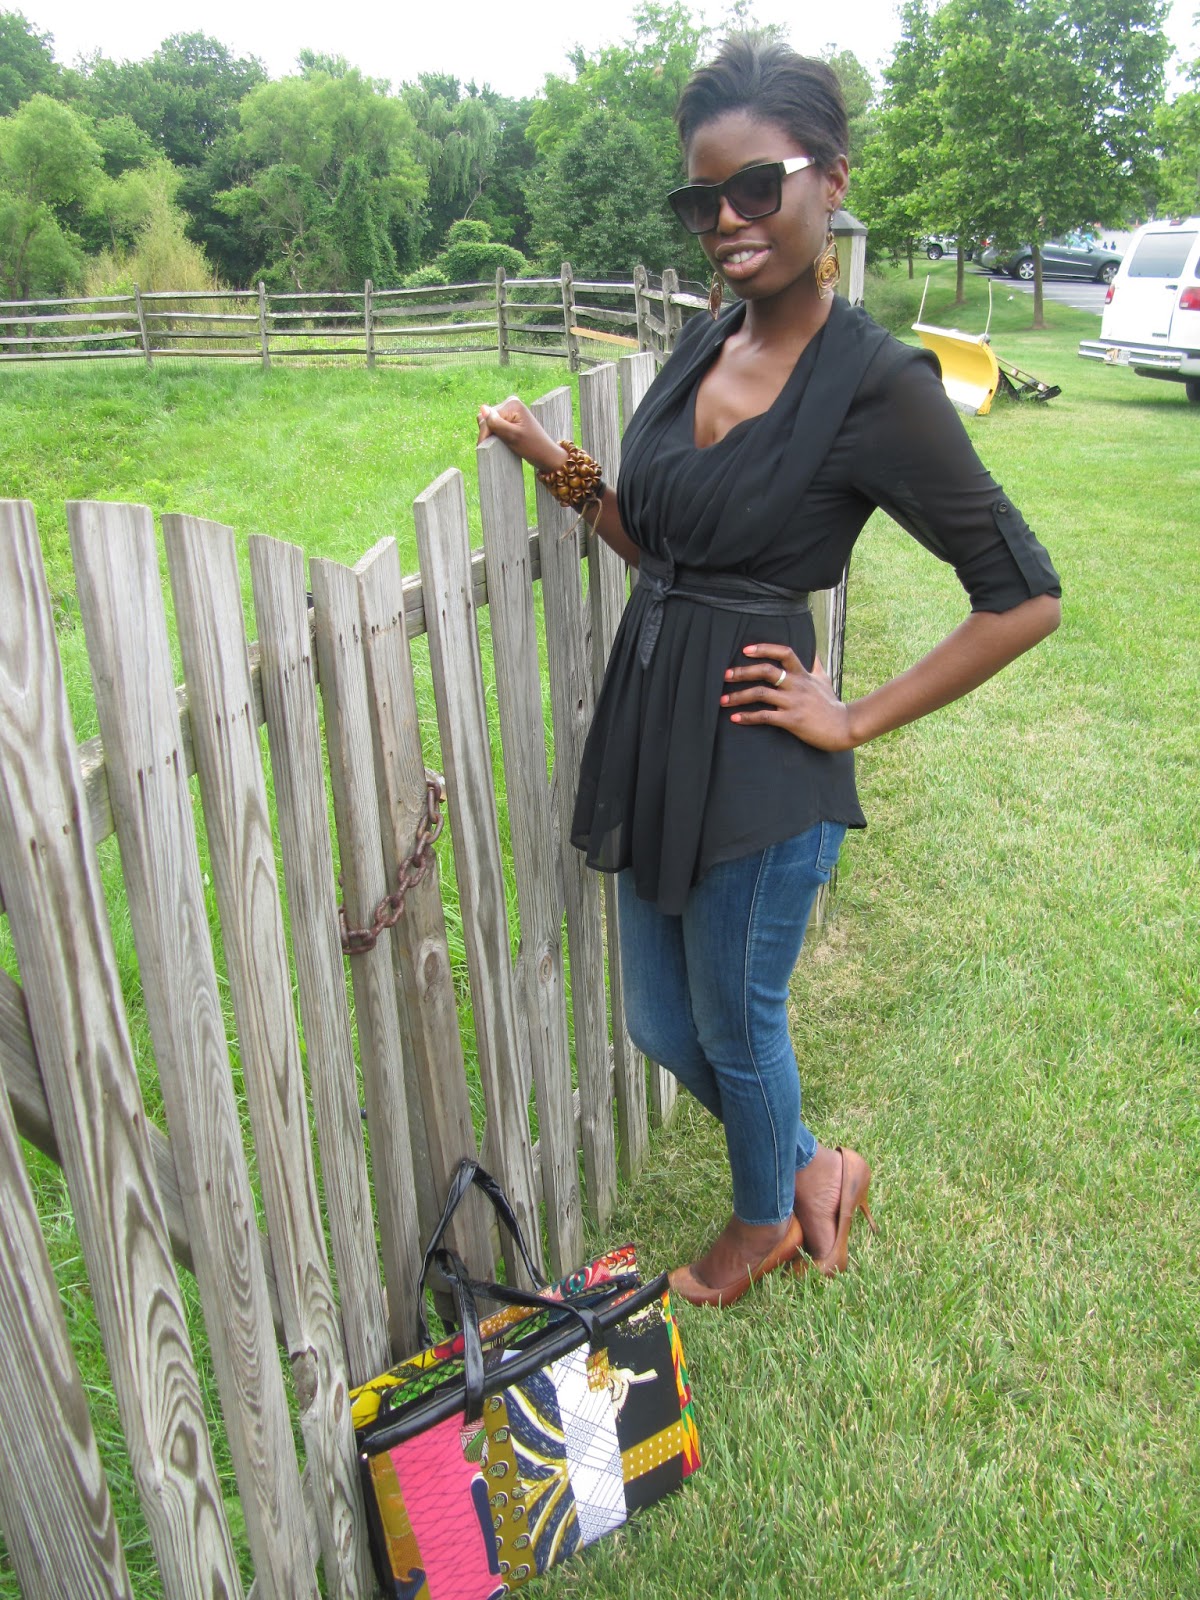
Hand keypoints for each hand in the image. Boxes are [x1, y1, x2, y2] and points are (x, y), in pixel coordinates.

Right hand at [476, 396, 564, 472]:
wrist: (546, 455)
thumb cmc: (532, 447)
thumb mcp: (513, 436)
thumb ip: (497, 423)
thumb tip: (482, 408)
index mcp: (512, 404)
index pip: (488, 418)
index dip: (484, 434)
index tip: (482, 449)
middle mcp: (511, 403)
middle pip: (487, 417)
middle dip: (487, 433)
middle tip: (490, 448)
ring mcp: (511, 410)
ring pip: (489, 422)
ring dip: (489, 434)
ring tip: (495, 446)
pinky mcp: (511, 418)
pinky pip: (495, 424)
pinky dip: (494, 434)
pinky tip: (498, 442)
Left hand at [720, 643, 855, 750]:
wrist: (844, 727)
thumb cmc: (831, 704)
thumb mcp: (824, 680)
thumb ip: (815, 665)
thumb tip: (813, 651)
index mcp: (803, 674)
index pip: (784, 653)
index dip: (764, 648)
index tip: (746, 649)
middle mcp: (797, 685)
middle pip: (766, 671)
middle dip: (743, 672)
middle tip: (725, 675)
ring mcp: (794, 702)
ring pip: (761, 694)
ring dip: (739, 696)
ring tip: (722, 700)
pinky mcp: (792, 720)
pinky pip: (765, 717)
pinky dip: (748, 717)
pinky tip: (735, 718)